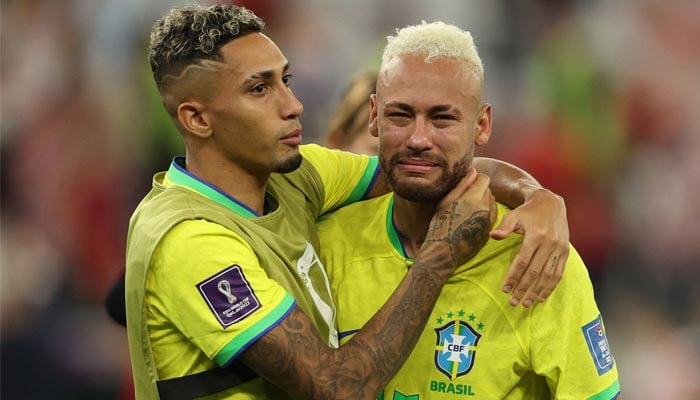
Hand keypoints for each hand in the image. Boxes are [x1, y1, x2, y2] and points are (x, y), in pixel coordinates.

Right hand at [422, 169, 496, 273]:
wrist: (444, 252)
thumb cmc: (440, 225)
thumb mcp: (446, 202)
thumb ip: (461, 185)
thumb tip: (473, 171)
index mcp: (473, 198)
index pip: (484, 179)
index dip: (476, 178)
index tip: (468, 183)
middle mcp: (485, 208)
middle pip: (488, 190)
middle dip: (479, 190)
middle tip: (464, 198)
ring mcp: (489, 220)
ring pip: (491, 202)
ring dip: (483, 201)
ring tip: (467, 209)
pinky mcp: (490, 229)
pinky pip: (492, 214)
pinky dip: (485, 212)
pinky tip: (471, 218)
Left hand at [489, 188, 568, 306]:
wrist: (550, 203)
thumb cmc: (527, 211)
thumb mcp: (513, 215)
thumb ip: (504, 227)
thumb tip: (492, 236)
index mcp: (536, 235)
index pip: (523, 261)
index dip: (513, 276)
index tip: (505, 289)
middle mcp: (549, 243)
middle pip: (535, 272)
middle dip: (523, 288)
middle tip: (513, 302)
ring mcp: (559, 248)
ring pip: (548, 275)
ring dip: (537, 291)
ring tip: (526, 303)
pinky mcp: (565, 252)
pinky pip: (558, 273)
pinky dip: (550, 286)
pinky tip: (541, 297)